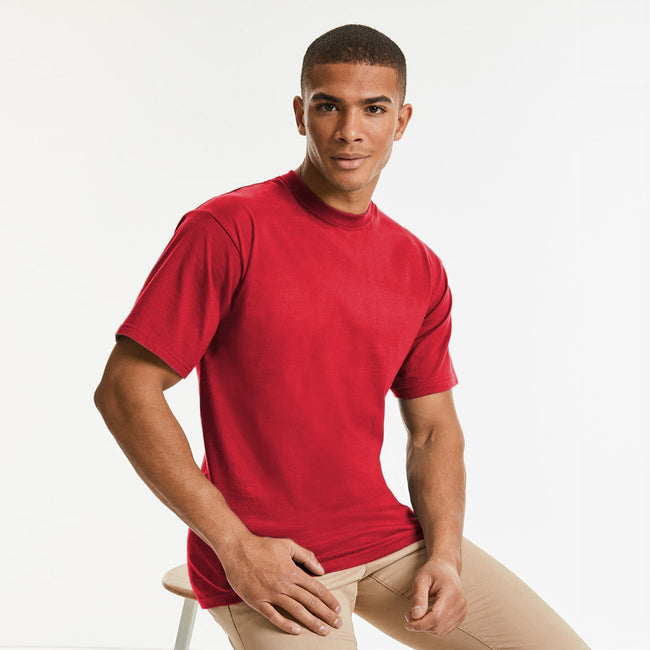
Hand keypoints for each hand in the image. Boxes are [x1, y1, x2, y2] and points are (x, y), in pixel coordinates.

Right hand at [220, 533, 342, 636]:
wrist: (237, 549)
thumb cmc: (263, 545)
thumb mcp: (287, 545)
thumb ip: (306, 556)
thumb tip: (321, 570)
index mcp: (293, 571)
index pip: (316, 589)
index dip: (329, 600)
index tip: (338, 609)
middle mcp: (284, 584)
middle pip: (310, 602)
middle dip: (326, 614)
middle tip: (337, 624)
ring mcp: (271, 593)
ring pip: (296, 611)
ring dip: (311, 622)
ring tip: (323, 631)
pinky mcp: (257, 601)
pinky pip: (273, 616)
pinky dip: (285, 624)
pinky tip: (297, 631)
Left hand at [404, 557, 466, 636]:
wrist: (446, 567)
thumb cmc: (432, 571)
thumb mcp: (421, 579)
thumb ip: (418, 597)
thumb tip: (415, 616)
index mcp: (451, 592)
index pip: (436, 617)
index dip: (420, 624)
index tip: (407, 623)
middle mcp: (460, 603)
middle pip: (439, 626)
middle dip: (421, 625)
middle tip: (408, 615)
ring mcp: (462, 610)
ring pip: (442, 631)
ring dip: (426, 628)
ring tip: (416, 615)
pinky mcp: (461, 615)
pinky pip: (445, 629)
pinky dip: (433, 627)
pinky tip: (426, 616)